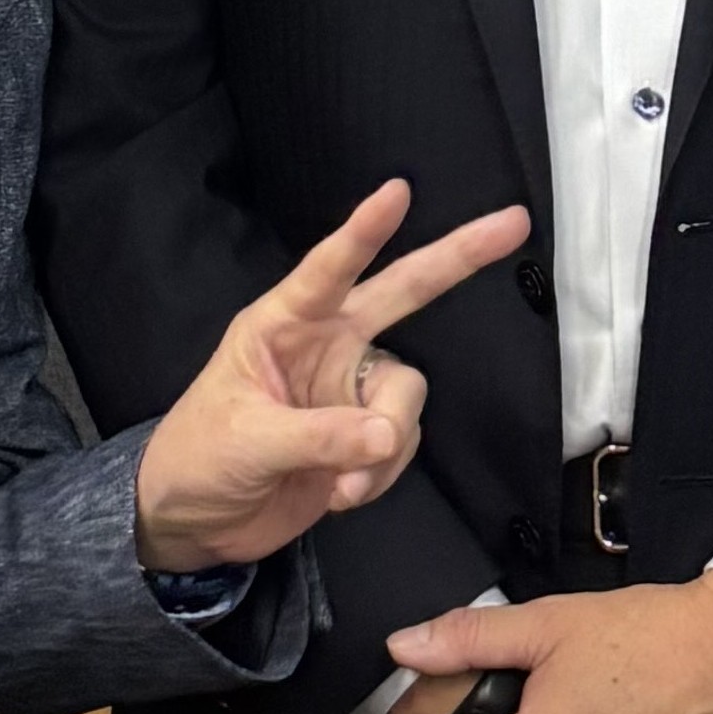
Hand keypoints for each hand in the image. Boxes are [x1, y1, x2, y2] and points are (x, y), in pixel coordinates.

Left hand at [131, 179, 533, 570]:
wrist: (198, 524)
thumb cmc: (199, 460)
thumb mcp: (248, 442)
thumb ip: (319, 437)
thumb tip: (384, 435)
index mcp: (282, 324)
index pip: (328, 268)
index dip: (364, 231)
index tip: (398, 189)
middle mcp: (327, 344)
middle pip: (404, 293)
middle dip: (457, 259)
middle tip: (514, 222)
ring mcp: (350, 389)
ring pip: (406, 393)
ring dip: (386, 444)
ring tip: (341, 486)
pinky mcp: (366, 435)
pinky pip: (402, 442)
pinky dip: (382, 474)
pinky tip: (341, 495)